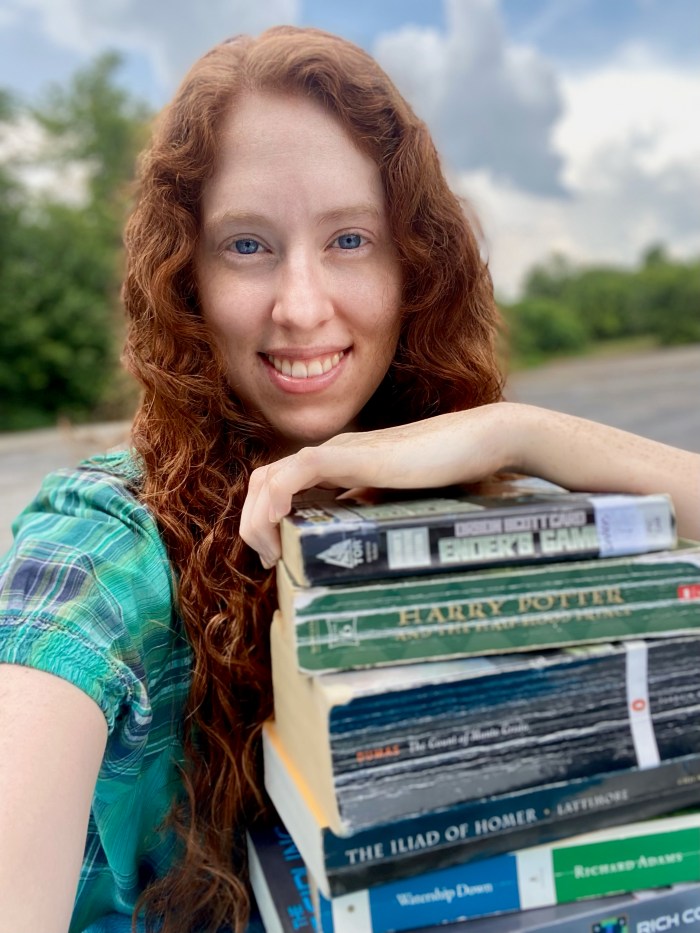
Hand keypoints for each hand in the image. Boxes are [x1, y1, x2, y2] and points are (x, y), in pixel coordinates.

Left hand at [240, 405, 515, 566]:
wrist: (479, 441)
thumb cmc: (448, 471)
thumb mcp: (398, 501)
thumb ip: (373, 513)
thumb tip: (353, 544)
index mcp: (340, 464)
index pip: (280, 483)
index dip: (265, 517)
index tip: (277, 556)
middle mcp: (331, 454)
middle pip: (264, 481)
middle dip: (253, 522)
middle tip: (269, 560)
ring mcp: (339, 453)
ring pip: (268, 478)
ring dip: (256, 519)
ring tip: (271, 555)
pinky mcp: (352, 456)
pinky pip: (294, 474)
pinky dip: (274, 501)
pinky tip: (279, 529)